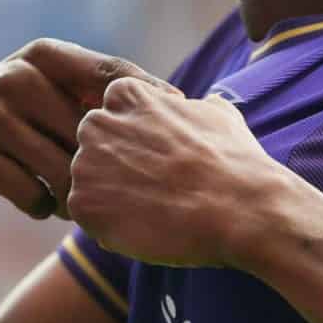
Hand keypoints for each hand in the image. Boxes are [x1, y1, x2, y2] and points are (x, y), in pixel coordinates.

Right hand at [0, 39, 172, 219]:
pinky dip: (40, 207)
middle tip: (114, 189)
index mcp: (44, 55)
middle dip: (105, 168)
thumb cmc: (16, 127)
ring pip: (62, 170)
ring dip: (74, 195)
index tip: (182, 128)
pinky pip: (29, 193)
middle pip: (90, 133)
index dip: (150, 102)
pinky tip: (37, 203)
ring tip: (74, 201)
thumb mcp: (52, 98)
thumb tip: (193, 108)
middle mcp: (15, 75)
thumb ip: (101, 95)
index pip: (112, 74)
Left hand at [69, 79, 301, 267]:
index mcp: (125, 94)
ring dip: (115, 197)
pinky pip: (89, 217)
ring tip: (156, 209)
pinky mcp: (83, 205)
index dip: (140, 141)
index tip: (165, 159)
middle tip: (158, 187)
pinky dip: (112, 226)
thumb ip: (196, 106)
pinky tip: (147, 228)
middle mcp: (96, 124)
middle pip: (98, 148)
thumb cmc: (233, 161)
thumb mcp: (219, 115)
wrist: (239, 209)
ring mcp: (85, 165)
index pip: (115, 115)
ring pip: (92, 183)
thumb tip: (205, 105)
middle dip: (120, 167)